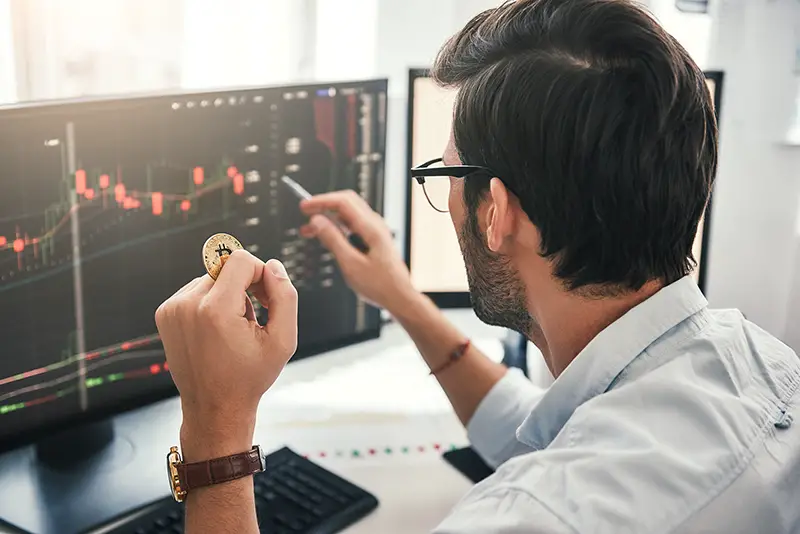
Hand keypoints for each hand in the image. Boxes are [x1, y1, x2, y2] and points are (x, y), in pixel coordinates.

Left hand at [154, 250, 297, 456]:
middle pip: (226, 268)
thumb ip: (285, 296)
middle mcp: (188, 304)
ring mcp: (172, 308)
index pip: (241, 260)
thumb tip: (273, 266)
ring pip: (211, 279)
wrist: (214, 407)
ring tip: (234, 328)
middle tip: (254, 319)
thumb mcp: (283, 340)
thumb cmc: (250, 377)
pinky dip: (209, 303)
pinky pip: (195, 291)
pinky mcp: (165, 313)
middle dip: (245, 286)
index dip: (261, 274)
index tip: (267, 299)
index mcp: (216, 309)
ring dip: (227, 295)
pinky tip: (217, 330)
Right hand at [299, 190, 417, 312]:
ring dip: (328, 217)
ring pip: (349, 214)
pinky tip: (326, 236)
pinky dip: (337, 226)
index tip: (305, 206)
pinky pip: (353, 225)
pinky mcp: (374, 239)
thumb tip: (317, 221)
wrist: (400, 298)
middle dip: (324, 205)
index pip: (342, 202)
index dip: (321, 201)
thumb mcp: (351, 264)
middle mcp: (375, 225)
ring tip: (310, 229)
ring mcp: (376, 231)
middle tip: (306, 212)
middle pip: (346, 202)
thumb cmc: (381, 285)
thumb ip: (333, 240)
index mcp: (371, 228)